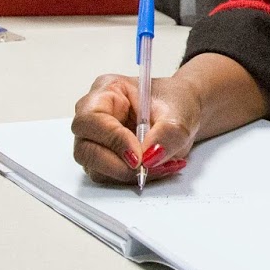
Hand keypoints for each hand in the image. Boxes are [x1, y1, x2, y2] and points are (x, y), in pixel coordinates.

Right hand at [71, 72, 201, 184]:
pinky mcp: (105, 159)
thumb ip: (167, 134)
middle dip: (116, 164)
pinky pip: (109, 177)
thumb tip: (150, 156)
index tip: (138, 155)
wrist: (184, 113)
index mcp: (107, 90)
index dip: (113, 139)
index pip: (92, 119)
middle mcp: (95, 115)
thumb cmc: (176, 101)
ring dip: (127, 174)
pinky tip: (156, 168)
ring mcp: (97, 139)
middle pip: (85, 148)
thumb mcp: (179, 113)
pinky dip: (133, 178)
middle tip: (147, 167)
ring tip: (160, 166)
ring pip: (95, 167)